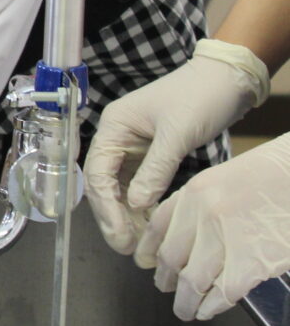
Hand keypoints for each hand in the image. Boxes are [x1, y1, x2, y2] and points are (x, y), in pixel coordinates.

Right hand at [85, 39, 268, 253]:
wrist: (228, 79)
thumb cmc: (200, 96)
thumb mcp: (177, 134)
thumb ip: (155, 170)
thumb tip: (136, 204)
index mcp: (114, 127)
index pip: (97, 173)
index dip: (106, 207)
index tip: (119, 234)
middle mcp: (118, 137)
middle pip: (106, 184)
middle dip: (114, 216)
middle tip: (127, 246)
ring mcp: (135, 147)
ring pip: (122, 188)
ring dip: (129, 214)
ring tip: (139, 242)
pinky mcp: (153, 154)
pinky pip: (141, 184)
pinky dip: (145, 205)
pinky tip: (152, 223)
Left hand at [135, 133, 289, 320]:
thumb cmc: (275, 176)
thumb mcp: (226, 179)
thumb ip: (201, 206)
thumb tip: (185, 240)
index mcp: (195, 191)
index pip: (158, 226)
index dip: (149, 249)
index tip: (147, 263)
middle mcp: (203, 213)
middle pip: (171, 257)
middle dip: (166, 279)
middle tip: (167, 289)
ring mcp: (227, 237)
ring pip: (193, 280)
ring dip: (186, 301)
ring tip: (187, 310)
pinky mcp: (253, 261)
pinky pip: (223, 292)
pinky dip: (213, 306)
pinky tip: (209, 310)